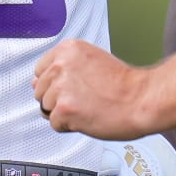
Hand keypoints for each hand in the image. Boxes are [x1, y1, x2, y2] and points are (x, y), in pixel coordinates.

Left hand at [33, 39, 154, 138]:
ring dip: (64, 113)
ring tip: (87, 107)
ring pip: (46, 109)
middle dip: (58, 99)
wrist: (141, 99)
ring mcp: (61, 87)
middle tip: (85, 98)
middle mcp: (61, 65)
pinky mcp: (64, 109)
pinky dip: (70, 126)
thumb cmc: (123, 84)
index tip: (73, 86)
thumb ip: (62, 70)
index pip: (40, 70)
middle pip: (41, 91)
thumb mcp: (91, 62)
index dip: (55, 83)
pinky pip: (55, 124)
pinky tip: (87, 117)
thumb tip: (34, 83)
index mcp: (68, 49)